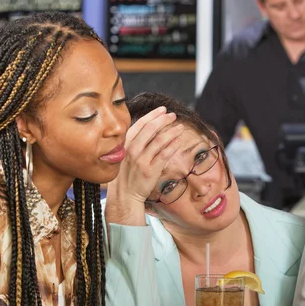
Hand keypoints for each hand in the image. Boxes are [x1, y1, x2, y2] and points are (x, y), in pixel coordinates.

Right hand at [105, 107, 183, 224]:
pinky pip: (164, 155)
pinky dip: (172, 146)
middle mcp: (132, 150)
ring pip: (159, 141)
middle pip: (150, 129)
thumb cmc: (125, 174)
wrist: (124, 195)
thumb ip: (135, 142)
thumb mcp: (125, 155)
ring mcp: (141, 160)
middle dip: (163, 120)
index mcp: (125, 144)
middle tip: (173, 116)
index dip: (152, 115)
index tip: (162, 110)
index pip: (140, 124)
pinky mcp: (150, 170)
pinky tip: (178, 141)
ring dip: (171, 131)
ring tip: (180, 127)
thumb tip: (150, 128)